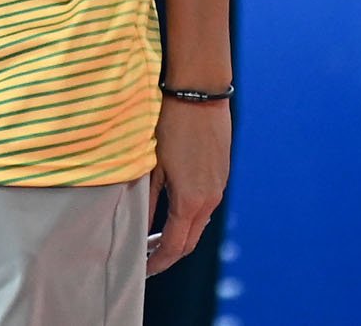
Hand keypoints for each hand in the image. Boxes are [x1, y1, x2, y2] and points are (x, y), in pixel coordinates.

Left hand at [147, 98, 229, 276]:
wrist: (200, 91)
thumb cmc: (170, 123)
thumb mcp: (152, 164)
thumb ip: (147, 201)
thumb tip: (139, 228)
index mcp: (190, 201)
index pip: (174, 247)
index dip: (158, 262)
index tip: (143, 269)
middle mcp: (210, 199)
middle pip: (190, 241)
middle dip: (169, 253)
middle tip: (147, 256)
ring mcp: (219, 186)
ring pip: (199, 223)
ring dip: (180, 234)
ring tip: (156, 235)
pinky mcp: (221, 172)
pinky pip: (206, 205)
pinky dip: (189, 216)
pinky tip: (173, 208)